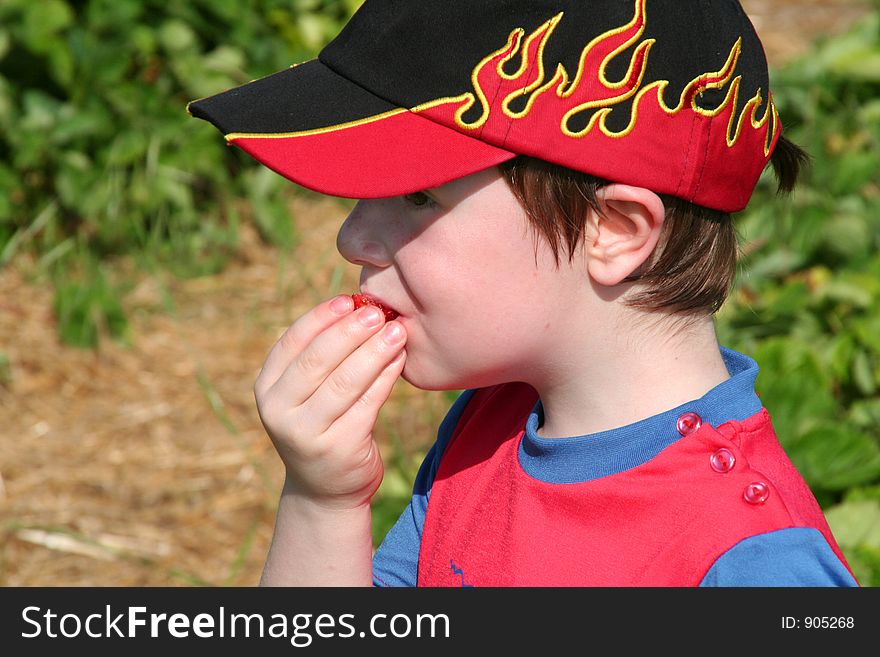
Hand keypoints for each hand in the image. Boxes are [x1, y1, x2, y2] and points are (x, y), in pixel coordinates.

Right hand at [254, 295, 406, 509]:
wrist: (324, 489)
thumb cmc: (321, 425)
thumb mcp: (305, 393)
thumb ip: (320, 357)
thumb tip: (357, 306)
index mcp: (267, 388)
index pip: (292, 343)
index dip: (321, 318)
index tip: (348, 300)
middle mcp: (279, 411)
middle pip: (317, 360)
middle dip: (350, 331)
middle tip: (378, 312)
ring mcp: (306, 433)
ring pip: (345, 382)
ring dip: (374, 352)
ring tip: (397, 331)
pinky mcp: (339, 449)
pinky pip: (367, 404)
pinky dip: (386, 378)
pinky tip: (400, 360)